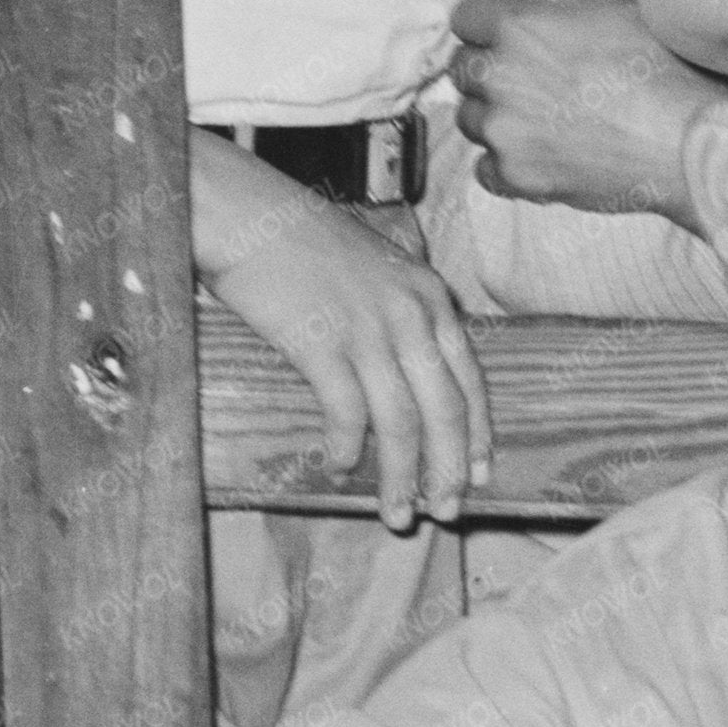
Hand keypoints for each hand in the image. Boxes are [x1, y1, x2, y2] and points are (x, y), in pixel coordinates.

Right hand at [193, 143, 486, 530]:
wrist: (246, 212)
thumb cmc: (303, 243)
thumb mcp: (377, 270)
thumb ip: (402, 315)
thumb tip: (410, 376)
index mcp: (431, 298)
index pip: (471, 380)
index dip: (479, 434)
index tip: (481, 475)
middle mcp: (410, 316)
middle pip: (445, 411)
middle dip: (449, 470)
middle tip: (446, 513)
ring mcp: (368, 330)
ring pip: (401, 422)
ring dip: (401, 476)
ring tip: (398, 514)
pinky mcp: (321, 342)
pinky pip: (347, 411)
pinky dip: (348, 447)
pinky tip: (341, 468)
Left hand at [444, 0, 727, 216]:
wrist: (698, 144)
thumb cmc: (672, 62)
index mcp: (516, 24)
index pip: (467, 17)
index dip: (496, 28)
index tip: (529, 42)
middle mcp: (497, 75)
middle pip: (465, 70)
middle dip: (497, 75)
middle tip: (547, 83)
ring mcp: (504, 130)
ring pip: (473, 120)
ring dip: (502, 120)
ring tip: (553, 119)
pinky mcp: (516, 177)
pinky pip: (487, 170)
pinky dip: (511, 167)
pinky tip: (551, 154)